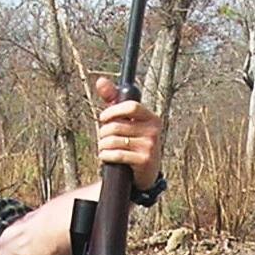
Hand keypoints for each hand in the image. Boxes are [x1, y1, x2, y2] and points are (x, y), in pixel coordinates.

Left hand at [93, 76, 164, 190]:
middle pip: (117, 126)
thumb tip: (101, 81)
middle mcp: (154, 131)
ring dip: (102, 145)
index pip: (131, 106)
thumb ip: (114, 99)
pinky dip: (106, 156)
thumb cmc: (132, 142)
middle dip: (103, 132)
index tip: (103, 118)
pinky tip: (105, 157)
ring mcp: (150, 147)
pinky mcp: (144, 161)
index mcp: (151, 118)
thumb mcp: (126, 120)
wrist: (144, 173)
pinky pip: (117, 154)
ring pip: (114, 141)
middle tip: (103, 138)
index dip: (113, 110)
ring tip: (104, 148)